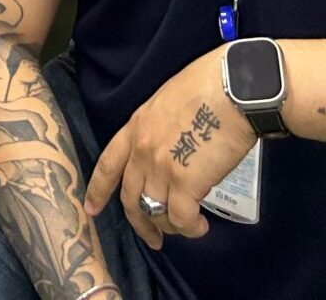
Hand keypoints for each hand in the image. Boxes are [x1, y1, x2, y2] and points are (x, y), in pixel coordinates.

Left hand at [83, 46, 253, 250]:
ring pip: (155, 213)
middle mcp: (142, 150)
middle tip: (153, 239)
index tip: (91, 209)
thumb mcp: (168, 102)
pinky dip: (191, 228)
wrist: (234, 89)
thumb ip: (159, 130)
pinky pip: (181, 219)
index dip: (98, 190)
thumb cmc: (209, 86)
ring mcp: (161, 168)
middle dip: (141, 224)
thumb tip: (170, 150)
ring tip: (189, 226)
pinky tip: (201, 226)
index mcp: (136, 127)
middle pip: (130, 198)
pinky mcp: (186, 184)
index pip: (108, 164)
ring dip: (171, 226)